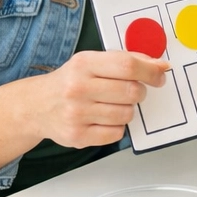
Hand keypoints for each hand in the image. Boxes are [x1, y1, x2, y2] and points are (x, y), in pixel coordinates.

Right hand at [32, 50, 167, 147]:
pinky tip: (103, 119)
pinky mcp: (77, 136)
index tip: (160, 75)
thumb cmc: (70, 82)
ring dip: (127, 110)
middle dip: (139, 92)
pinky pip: (117, 133)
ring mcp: (76, 114)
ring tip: (112, 105)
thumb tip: (159, 65)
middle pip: (131, 91)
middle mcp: (78, 88)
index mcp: (84, 64)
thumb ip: (126, 60)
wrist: (36, 106)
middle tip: (133, 91)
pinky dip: (116, 126)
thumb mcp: (92, 62)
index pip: (127, 65)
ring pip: (127, 114)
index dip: (150, 71)